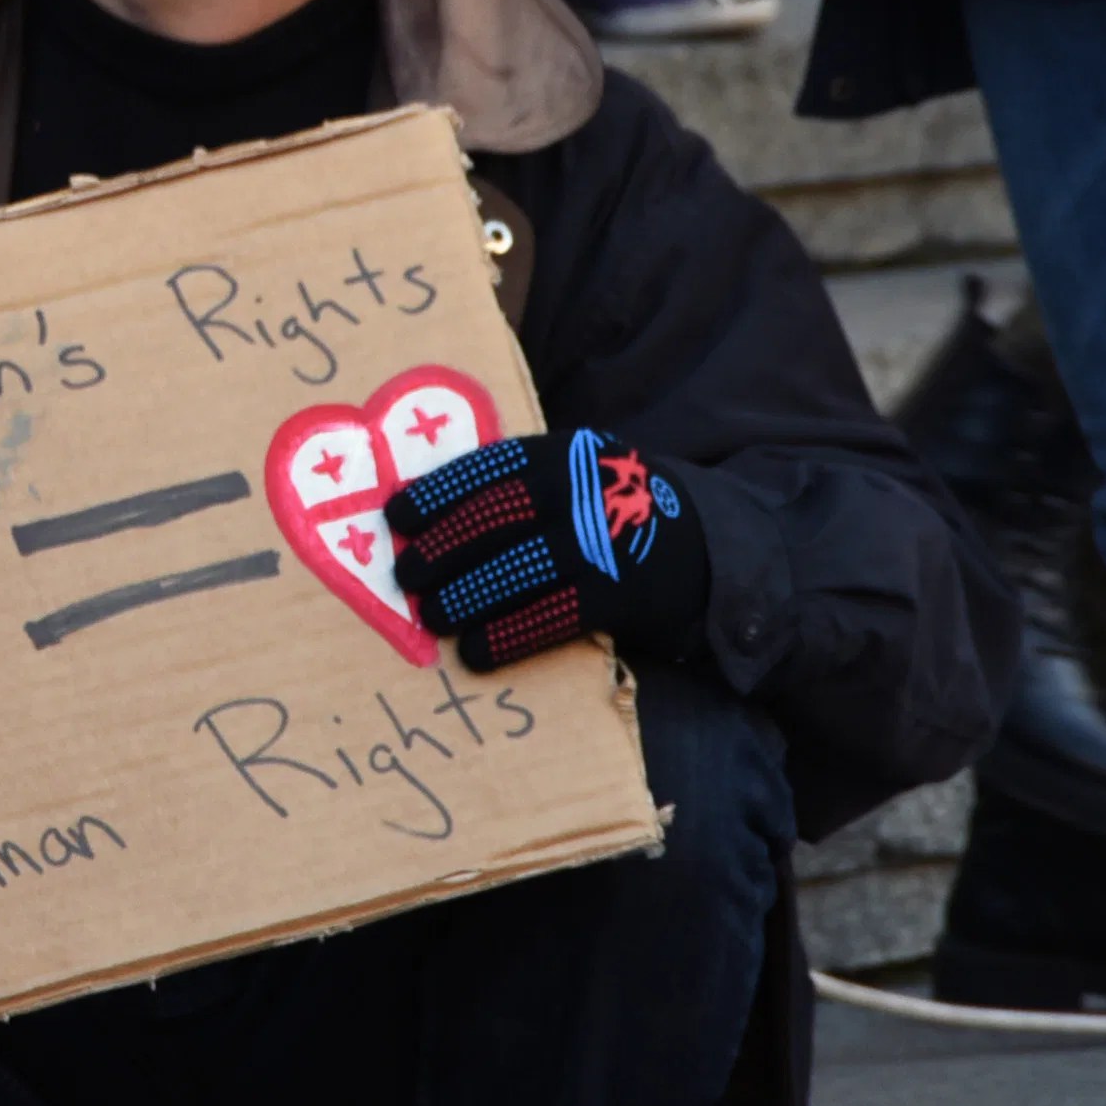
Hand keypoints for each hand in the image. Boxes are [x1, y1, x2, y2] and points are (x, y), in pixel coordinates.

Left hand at [383, 427, 711, 672]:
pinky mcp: (622, 592)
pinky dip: (508, 633)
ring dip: (466, 594)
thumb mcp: (579, 477)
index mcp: (565, 455)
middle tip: (406, 574)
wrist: (709, 549)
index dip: (438, 491)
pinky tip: (476, 649)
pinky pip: (552, 614)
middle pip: (497, 516)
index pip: (490, 467)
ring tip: (432, 615)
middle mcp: (584, 490)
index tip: (395, 516)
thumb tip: (429, 522)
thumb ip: (521, 487)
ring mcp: (605, 541)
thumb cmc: (616, 514)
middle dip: (443, 546)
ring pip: (519, 567)